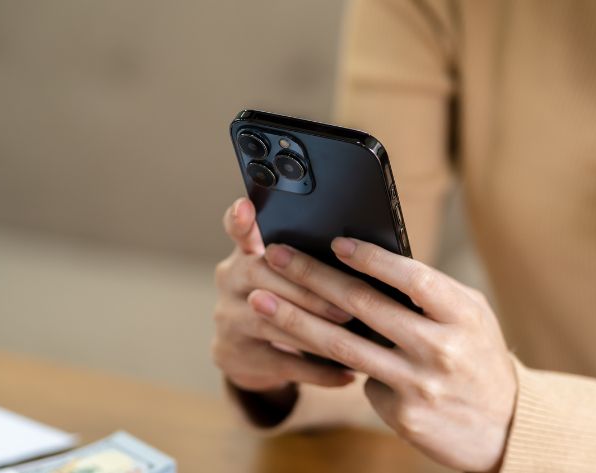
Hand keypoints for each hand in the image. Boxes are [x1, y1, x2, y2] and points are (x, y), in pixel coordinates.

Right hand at [211, 198, 356, 395]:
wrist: (250, 353)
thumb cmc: (287, 299)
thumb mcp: (287, 275)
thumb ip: (309, 261)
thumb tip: (367, 254)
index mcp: (246, 253)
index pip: (238, 230)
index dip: (241, 220)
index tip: (247, 207)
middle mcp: (230, 281)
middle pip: (264, 277)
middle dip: (310, 292)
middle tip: (349, 306)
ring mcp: (228, 319)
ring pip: (273, 322)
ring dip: (316, 331)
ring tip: (352, 337)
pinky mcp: (235, 355)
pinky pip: (282, 364)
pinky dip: (318, 371)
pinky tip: (348, 375)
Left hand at [250, 237, 516, 471]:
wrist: (504, 426)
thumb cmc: (481, 358)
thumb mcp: (471, 317)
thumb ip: (430, 293)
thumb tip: (371, 265)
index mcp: (462, 315)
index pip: (410, 278)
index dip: (370, 259)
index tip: (335, 243)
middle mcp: (440, 349)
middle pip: (363, 307)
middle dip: (311, 277)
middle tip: (275, 257)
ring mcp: (419, 386)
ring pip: (342, 347)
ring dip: (295, 319)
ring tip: (261, 300)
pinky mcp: (403, 416)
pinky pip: (362, 382)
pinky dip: (340, 364)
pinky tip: (317, 350)